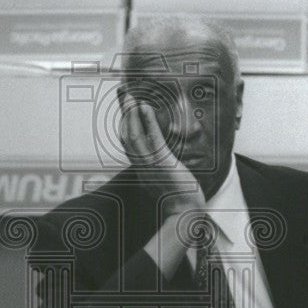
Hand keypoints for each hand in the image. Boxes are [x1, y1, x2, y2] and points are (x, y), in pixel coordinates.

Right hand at [120, 96, 205, 217]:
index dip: (126, 124)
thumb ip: (159, 170)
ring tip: (130, 97)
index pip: (129, 143)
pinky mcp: (163, 164)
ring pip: (134, 136)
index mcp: (141, 169)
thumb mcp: (164, 182)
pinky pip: (152, 140)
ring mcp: (150, 165)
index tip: (126, 108)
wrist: (184, 214)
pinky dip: (147, 123)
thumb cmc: (178, 200)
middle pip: (127, 136)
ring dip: (131, 115)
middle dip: (124, 114)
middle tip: (122, 94)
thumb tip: (160, 162)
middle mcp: (141, 166)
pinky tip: (145, 107)